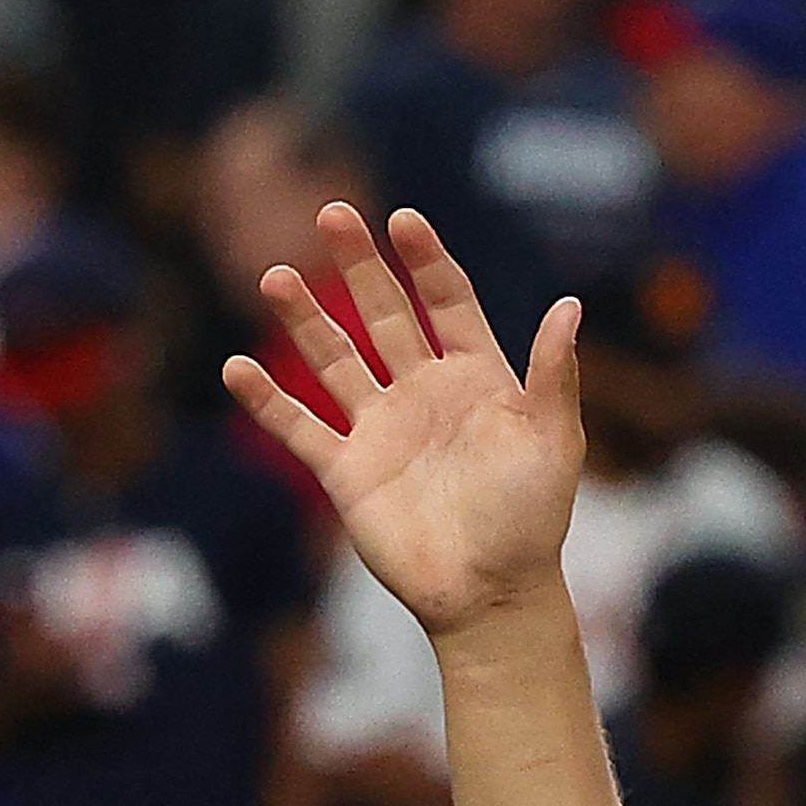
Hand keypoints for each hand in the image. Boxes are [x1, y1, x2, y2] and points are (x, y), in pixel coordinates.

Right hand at [221, 204, 583, 646]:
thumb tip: (568, 306)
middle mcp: (422, 391)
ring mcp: (380, 428)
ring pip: (333, 359)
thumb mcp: (552, 440)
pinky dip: (267, 400)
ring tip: (275, 277)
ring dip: (304, 319)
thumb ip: (552, 375)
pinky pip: (299, 427)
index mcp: (475, 376)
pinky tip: (237, 368)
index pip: (445, 301)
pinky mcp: (346, 471)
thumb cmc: (531, 518)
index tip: (403, 220)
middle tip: (333, 213)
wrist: (489, 592)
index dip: (425, 260)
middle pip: (383, 313)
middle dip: (357, 265)